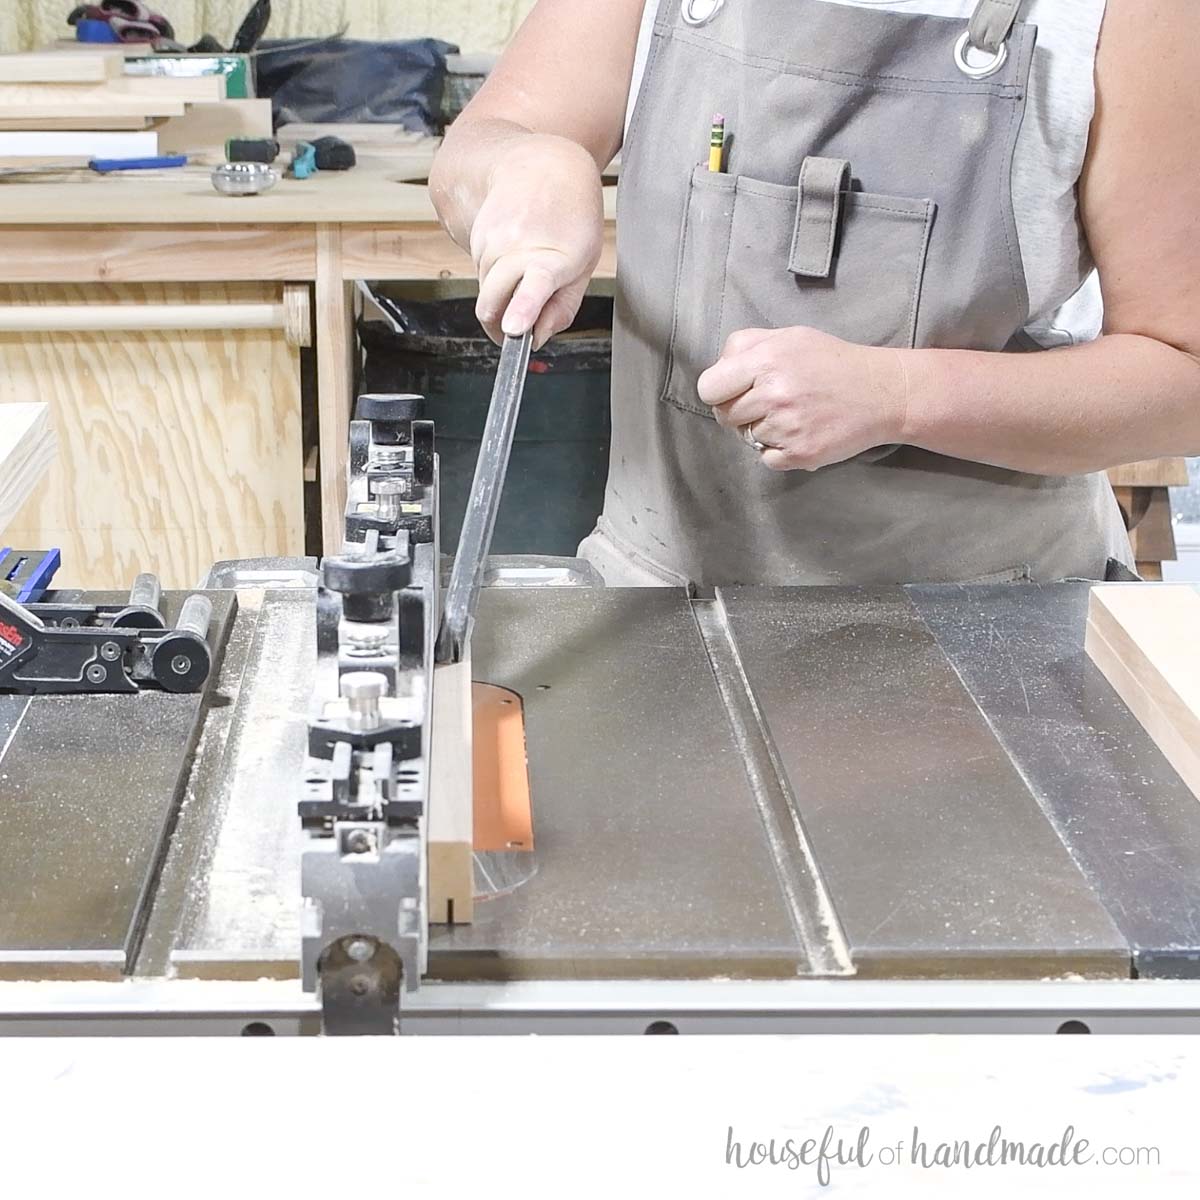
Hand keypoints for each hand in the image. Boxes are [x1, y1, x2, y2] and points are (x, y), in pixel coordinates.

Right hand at [470, 134, 603, 347]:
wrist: (542, 165)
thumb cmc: (571, 217)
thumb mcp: (583, 265)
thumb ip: (562, 308)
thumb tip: (538, 338)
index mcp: (554, 257)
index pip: (535, 287)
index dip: (522, 310)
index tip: (514, 329)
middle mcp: (518, 247)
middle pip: (492, 304)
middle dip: (500, 325)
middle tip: (519, 328)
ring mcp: (493, 240)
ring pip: (484, 292)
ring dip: (498, 299)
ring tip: (524, 273)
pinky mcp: (477, 236)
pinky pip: (480, 274)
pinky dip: (494, 278)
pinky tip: (513, 256)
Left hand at [696, 327, 909, 470]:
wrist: (882, 392)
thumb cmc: (831, 362)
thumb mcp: (789, 337)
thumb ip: (747, 345)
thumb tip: (718, 368)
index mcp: (766, 360)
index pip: (709, 388)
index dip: (717, 391)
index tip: (732, 391)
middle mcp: (774, 393)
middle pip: (724, 416)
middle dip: (739, 411)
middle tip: (767, 403)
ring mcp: (787, 427)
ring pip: (745, 438)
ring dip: (762, 430)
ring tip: (792, 414)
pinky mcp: (799, 453)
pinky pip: (766, 458)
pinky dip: (778, 450)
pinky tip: (800, 431)